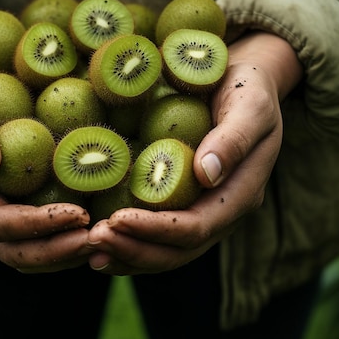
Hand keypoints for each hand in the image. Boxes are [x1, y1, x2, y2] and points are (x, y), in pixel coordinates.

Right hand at [0, 17, 92, 272]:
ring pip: (21, 251)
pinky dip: (59, 236)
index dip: (38, 225)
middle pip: (11, 250)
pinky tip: (92, 225)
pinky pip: (29, 233)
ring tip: (103, 241)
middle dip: (56, 251)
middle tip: (100, 239)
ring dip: (61, 253)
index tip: (81, 214)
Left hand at [87, 31, 302, 274]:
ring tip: (89, 250)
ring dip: (126, 255)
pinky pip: (156, 234)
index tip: (116, 219)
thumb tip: (206, 174)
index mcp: (240, 194)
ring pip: (165, 251)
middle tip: (91, 240)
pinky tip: (99, 242)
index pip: (196, 227)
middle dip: (133, 249)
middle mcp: (221, 212)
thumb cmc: (247, 87)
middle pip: (177, 250)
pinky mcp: (183, 203)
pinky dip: (127, 241)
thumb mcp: (249, 104)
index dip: (157, 229)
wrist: (245, 83)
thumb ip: (234, 138)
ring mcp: (202, 211)